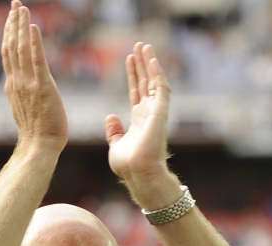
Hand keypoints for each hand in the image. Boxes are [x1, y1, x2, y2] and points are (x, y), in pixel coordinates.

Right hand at [2, 0, 67, 152]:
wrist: (39, 147)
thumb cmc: (37, 133)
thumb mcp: (25, 109)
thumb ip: (22, 94)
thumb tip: (19, 87)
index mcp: (13, 86)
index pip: (9, 54)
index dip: (9, 33)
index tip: (12, 17)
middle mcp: (17, 82)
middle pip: (12, 46)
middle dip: (13, 23)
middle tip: (16, 4)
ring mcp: (28, 85)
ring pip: (21, 49)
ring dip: (21, 26)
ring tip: (22, 8)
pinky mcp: (42, 88)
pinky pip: (37, 61)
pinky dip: (34, 43)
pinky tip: (33, 27)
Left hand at [105, 43, 171, 198]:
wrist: (138, 173)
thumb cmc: (128, 165)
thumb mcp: (116, 145)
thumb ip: (114, 131)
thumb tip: (111, 116)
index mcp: (139, 120)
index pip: (136, 92)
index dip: (133, 75)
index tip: (129, 59)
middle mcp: (149, 114)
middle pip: (146, 83)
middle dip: (142, 64)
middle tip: (139, 46)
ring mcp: (156, 113)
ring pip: (154, 82)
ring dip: (150, 64)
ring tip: (145, 46)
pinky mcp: (160, 113)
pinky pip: (161, 88)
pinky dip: (157, 73)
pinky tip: (151, 60)